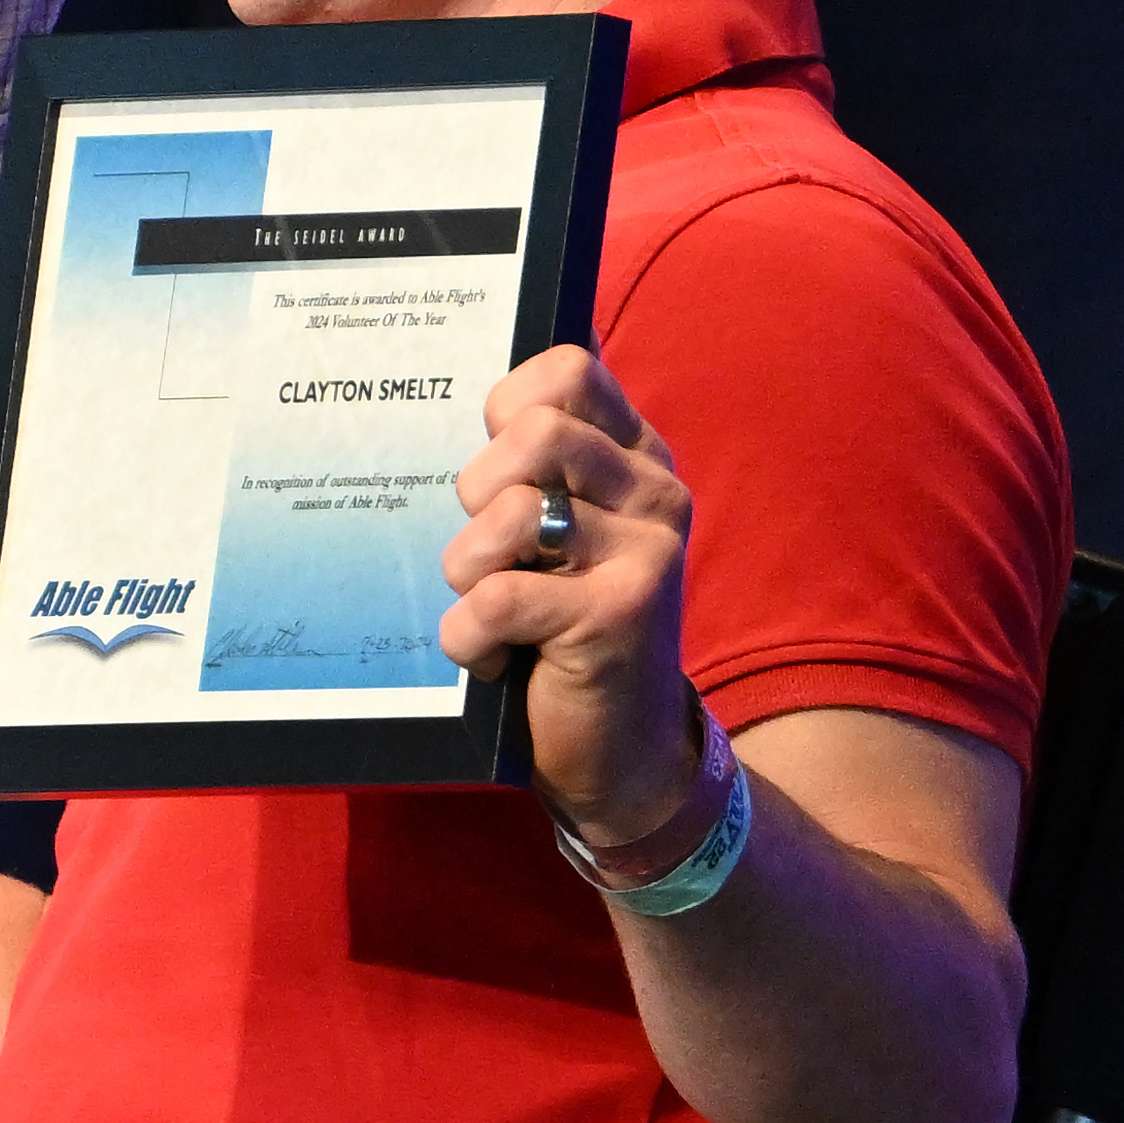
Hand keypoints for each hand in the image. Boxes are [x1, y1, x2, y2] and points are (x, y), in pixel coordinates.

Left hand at [441, 346, 722, 868]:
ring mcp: (645, 554)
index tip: (501, 470)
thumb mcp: (561, 535)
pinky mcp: (618, 617)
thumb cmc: (565, 629)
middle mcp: (656, 494)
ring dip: (467, 572)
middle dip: (477, 493)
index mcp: (639, 457)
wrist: (622, 753)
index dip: (508, 407)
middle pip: (534, 433)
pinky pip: (496, 598)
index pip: (570, 369)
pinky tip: (497, 657)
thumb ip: (539, 463)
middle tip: (490, 552)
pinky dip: (469, 636)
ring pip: (509, 514)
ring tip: (493, 608)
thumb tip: (497, 384)